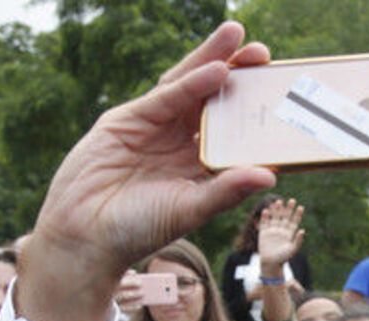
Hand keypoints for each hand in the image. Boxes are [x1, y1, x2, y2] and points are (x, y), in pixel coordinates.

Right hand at [17, 22, 275, 320]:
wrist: (85, 234)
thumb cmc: (138, 231)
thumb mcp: (189, 210)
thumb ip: (226, 190)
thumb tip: (269, 176)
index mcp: (201, 169)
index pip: (235, 134)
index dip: (256, 114)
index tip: (283, 98)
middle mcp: (182, 145)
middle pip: (215, 103)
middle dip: (239, 77)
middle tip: (265, 55)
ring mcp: (156, 128)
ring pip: (190, 88)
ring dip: (214, 62)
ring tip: (239, 37)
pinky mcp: (130, 119)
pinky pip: (166, 96)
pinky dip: (190, 82)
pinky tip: (215, 70)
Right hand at [257, 199, 305, 274]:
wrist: (270, 264)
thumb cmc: (283, 258)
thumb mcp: (292, 250)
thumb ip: (298, 241)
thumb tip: (302, 230)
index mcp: (289, 233)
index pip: (294, 221)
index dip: (297, 214)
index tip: (301, 207)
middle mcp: (281, 230)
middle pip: (285, 217)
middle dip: (288, 209)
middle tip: (292, 200)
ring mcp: (272, 230)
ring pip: (275, 217)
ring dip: (277, 210)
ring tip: (278, 202)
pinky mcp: (264, 233)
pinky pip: (264, 223)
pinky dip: (265, 217)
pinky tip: (266, 211)